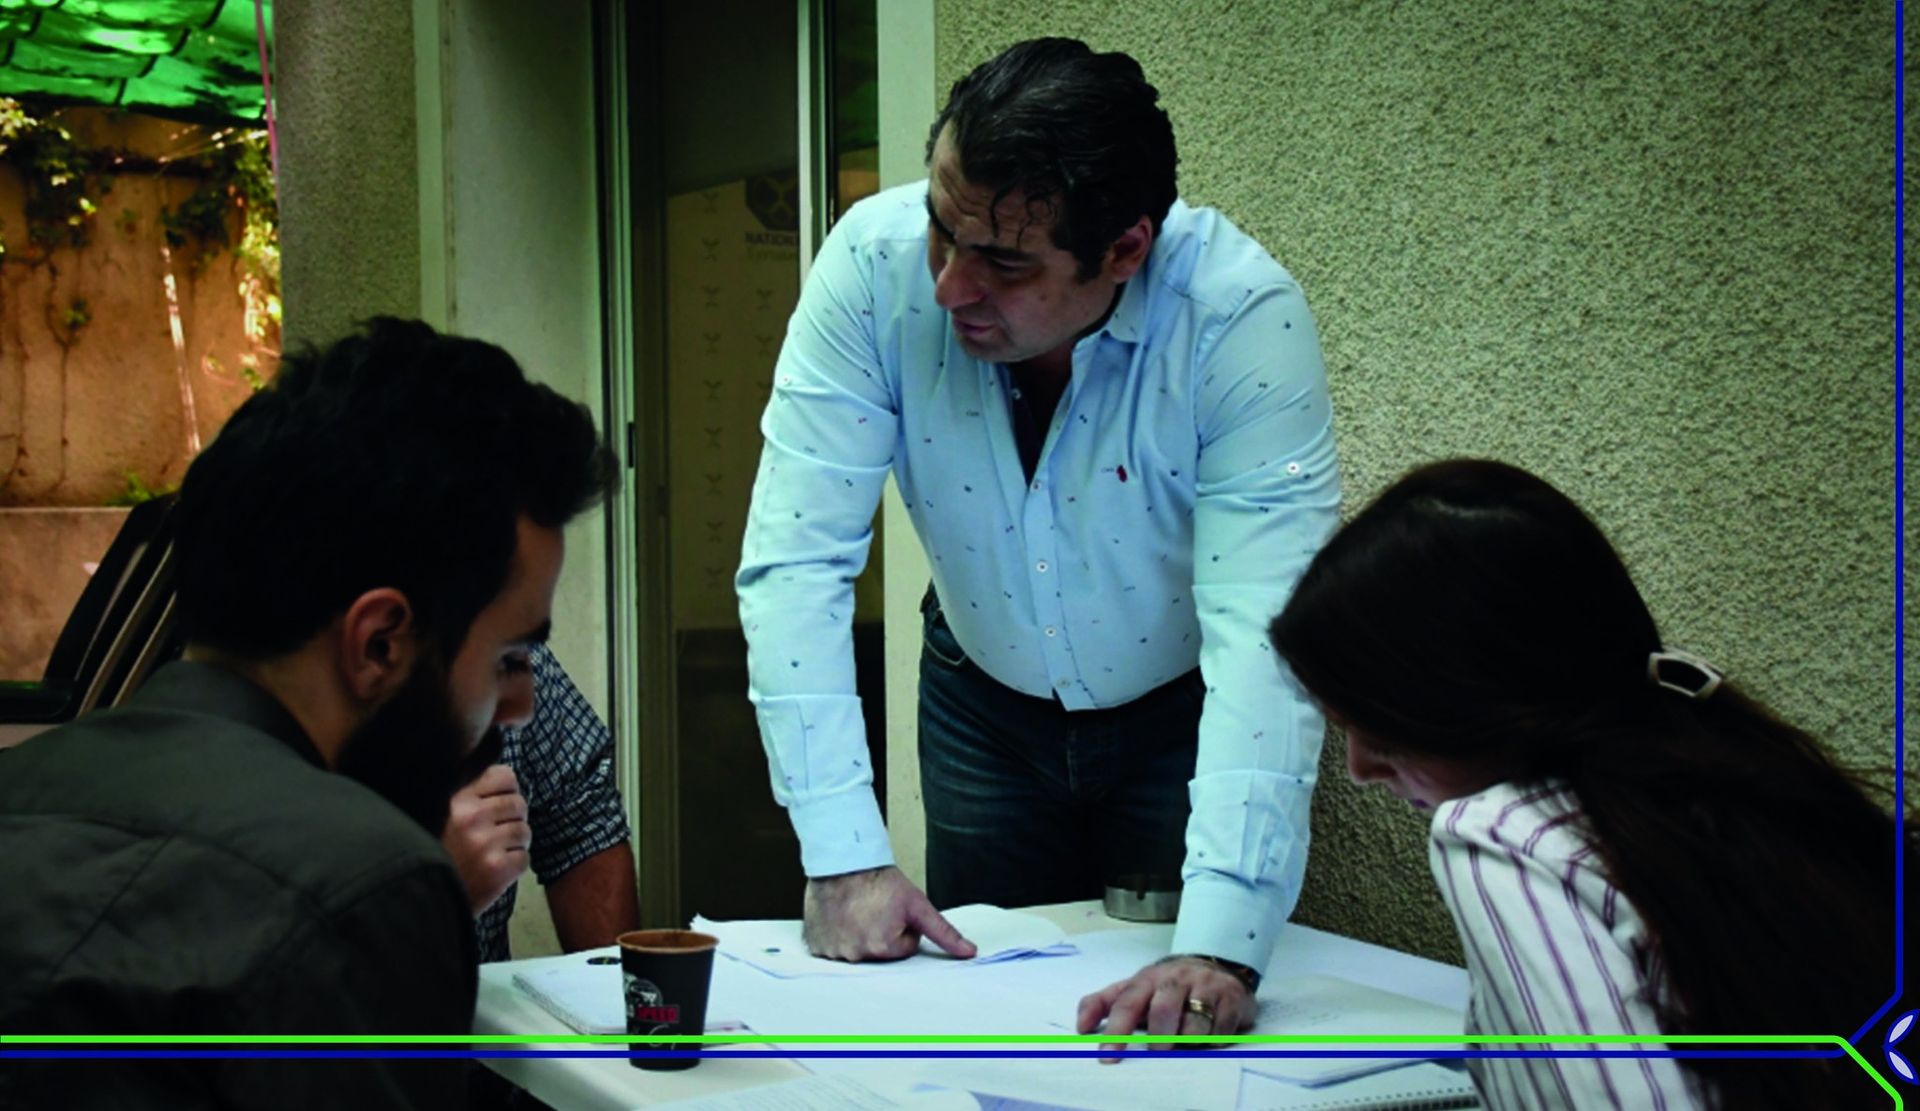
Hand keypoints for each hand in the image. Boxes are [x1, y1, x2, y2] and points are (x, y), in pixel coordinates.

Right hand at [441, 763, 530, 914]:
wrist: (416, 898)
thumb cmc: (431, 852)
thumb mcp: (436, 811)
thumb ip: (464, 794)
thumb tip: (504, 780)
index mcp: (457, 797)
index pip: (506, 776)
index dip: (507, 790)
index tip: (499, 802)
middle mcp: (471, 817)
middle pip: (519, 804)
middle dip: (512, 818)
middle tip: (497, 831)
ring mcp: (485, 844)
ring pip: (524, 831)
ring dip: (514, 842)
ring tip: (494, 851)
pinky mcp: (497, 870)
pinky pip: (524, 858)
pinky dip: (514, 865)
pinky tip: (494, 869)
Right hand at [802, 865, 977, 961]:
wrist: (842, 860)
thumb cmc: (879, 880)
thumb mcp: (917, 904)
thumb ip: (944, 932)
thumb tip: (970, 952)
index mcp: (883, 947)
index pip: (904, 948)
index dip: (902, 927)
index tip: (891, 910)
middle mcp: (856, 954)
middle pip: (879, 953)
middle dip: (881, 934)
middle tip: (874, 909)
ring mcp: (833, 951)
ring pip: (855, 951)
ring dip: (857, 935)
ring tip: (856, 910)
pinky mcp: (816, 945)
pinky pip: (831, 949)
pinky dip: (836, 936)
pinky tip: (839, 917)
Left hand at [1076, 956, 1254, 1059]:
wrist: (1216, 964)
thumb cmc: (1166, 985)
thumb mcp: (1135, 987)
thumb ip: (1104, 1003)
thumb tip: (1080, 1027)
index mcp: (1147, 979)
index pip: (1127, 1003)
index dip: (1115, 1031)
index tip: (1106, 1057)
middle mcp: (1175, 980)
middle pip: (1163, 1009)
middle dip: (1158, 1037)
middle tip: (1154, 1055)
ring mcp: (1205, 988)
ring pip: (1195, 1021)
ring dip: (1188, 1041)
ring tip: (1184, 1050)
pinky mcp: (1232, 999)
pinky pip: (1223, 1026)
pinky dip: (1214, 1041)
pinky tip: (1208, 1045)